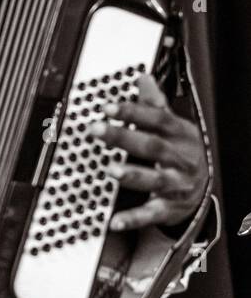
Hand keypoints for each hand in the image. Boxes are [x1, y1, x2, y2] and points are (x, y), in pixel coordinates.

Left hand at [92, 74, 209, 230]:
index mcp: (179, 135)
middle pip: (152, 147)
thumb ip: (154, 105)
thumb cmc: (180, 151)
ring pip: (155, 180)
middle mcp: (180, 159)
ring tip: (110, 170)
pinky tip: (114, 220)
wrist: (203, 187)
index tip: (107, 106)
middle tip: (96, 130)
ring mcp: (176, 185)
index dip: (133, 112)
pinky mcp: (169, 208)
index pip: (157, 120)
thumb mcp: (172, 126)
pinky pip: (150, 214)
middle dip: (124, 138)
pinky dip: (132, 218)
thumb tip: (142, 77)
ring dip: (132, 175)